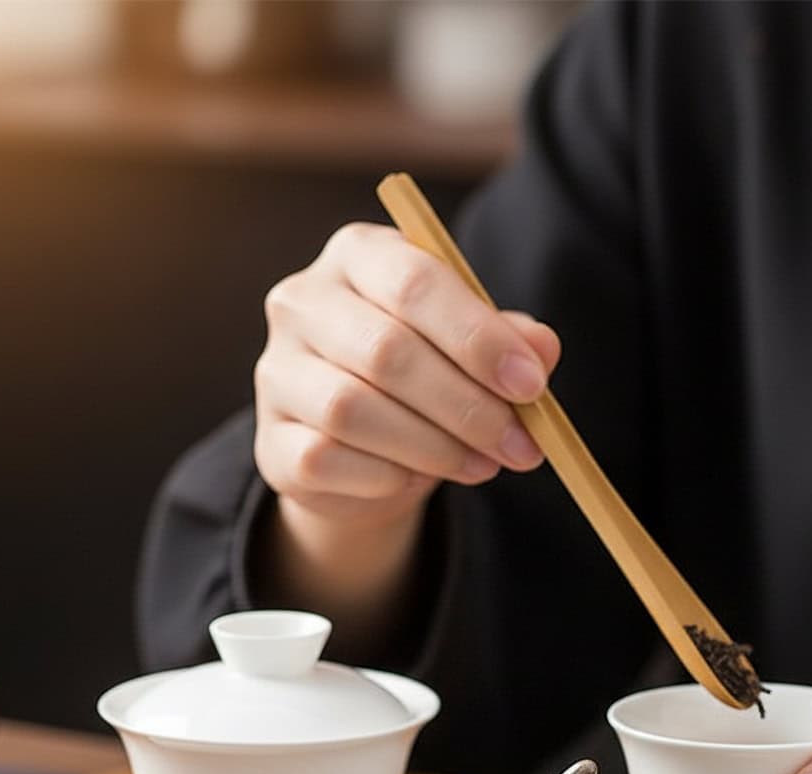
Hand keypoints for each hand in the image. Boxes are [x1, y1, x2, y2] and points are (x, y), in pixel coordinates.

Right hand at [251, 223, 559, 624]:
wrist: (364, 453)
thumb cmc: (427, 381)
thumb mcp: (474, 351)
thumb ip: (507, 341)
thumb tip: (540, 349)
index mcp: (359, 256)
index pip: (415, 282)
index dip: (478, 338)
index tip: (531, 386)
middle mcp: (303, 302)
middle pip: (387, 351)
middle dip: (468, 406)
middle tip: (520, 446)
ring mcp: (276, 371)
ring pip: (353, 409)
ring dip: (434, 447)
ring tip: (483, 465)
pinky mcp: (270, 440)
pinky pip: (327, 459)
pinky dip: (386, 476)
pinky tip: (418, 479)